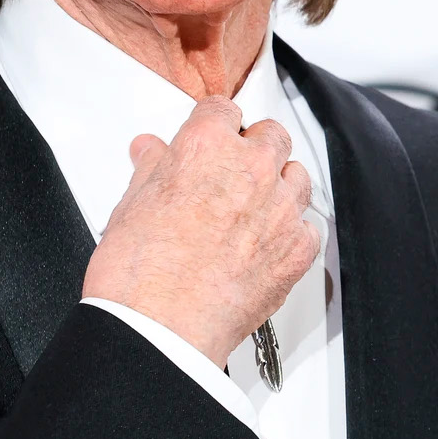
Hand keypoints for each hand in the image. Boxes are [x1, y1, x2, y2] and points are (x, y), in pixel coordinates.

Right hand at [81, 96, 320, 365]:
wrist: (161, 329)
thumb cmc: (140, 274)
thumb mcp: (130, 204)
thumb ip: (151, 170)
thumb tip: (152, 154)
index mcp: (207, 147)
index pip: (222, 109)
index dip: (214, 124)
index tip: (212, 134)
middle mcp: (251, 170)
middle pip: (271, 135)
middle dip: (253, 148)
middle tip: (232, 170)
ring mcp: (280, 210)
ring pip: (297, 176)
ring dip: (278, 185)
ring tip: (253, 207)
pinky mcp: (298, 250)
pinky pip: (307, 227)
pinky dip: (290, 232)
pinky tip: (266, 245)